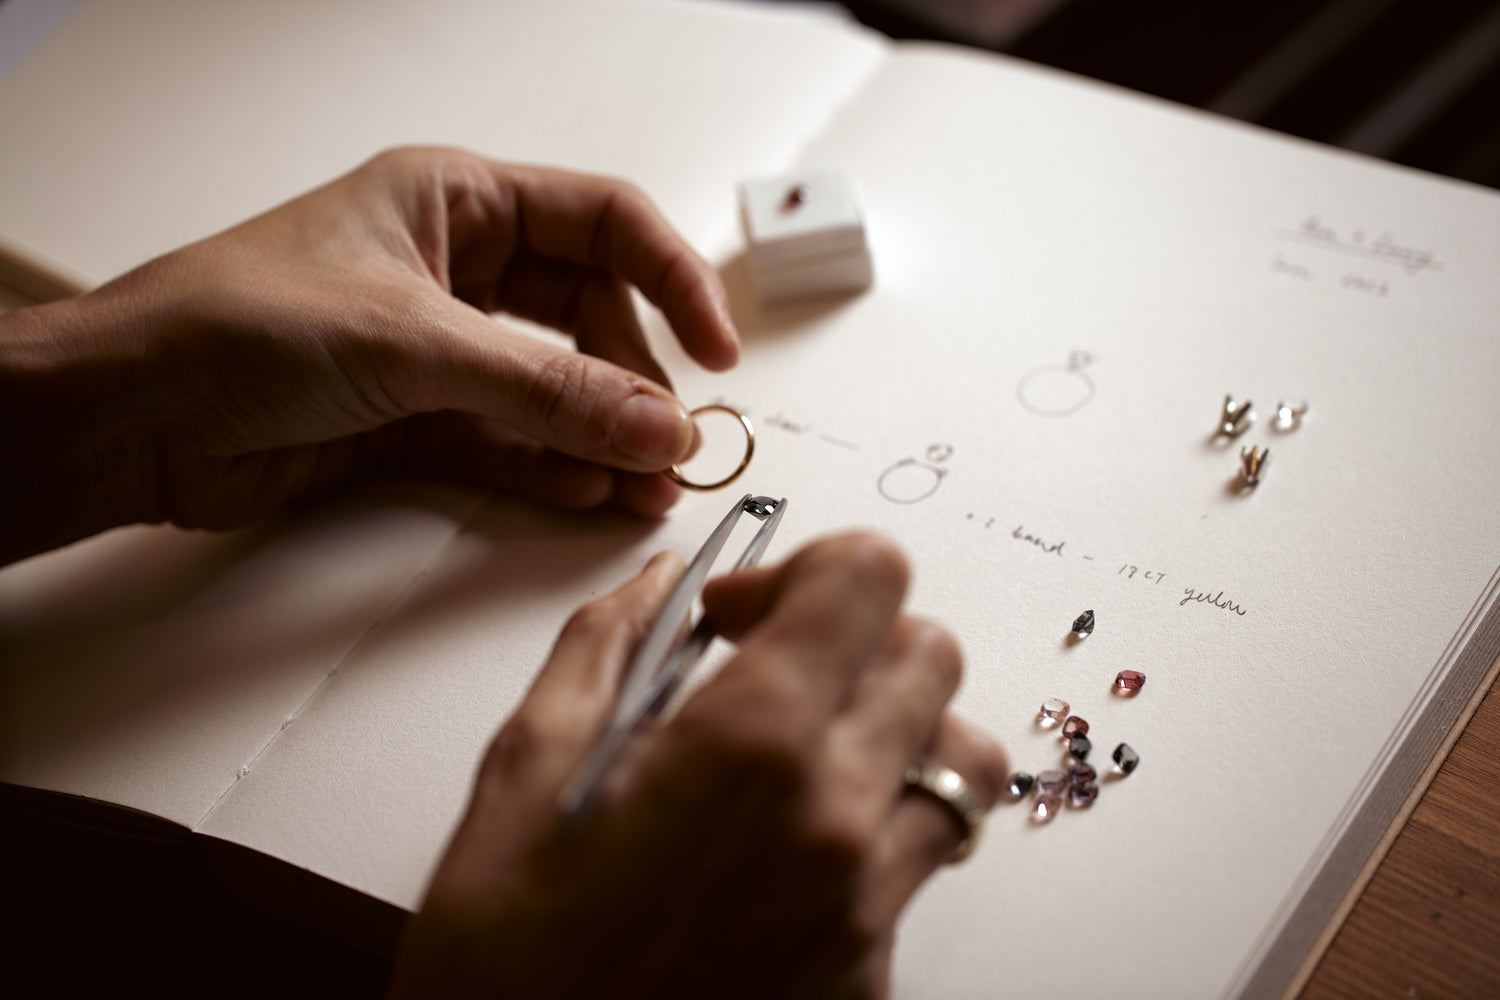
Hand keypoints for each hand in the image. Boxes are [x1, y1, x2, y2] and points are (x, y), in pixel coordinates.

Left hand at [0, 147, 737, 563]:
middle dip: (635, 380)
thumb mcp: (415, 341)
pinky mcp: (410, 419)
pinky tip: (589, 493)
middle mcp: (452, 270)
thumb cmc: (229, 323)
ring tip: (648, 485)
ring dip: (602, 437)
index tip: (715, 347)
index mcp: (455, 202)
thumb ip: (547, 387)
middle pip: (587, 317)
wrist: (127, 417)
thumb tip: (653, 419)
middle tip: (673, 440)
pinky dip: (550, 468)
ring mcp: (434, 349)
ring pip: (550, 388)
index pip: (603, 224)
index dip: (671, 280)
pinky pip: (506, 441)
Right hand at [392, 533, 1007, 998]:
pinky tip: (789, 856)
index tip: (740, 616)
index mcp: (748, 745)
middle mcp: (834, 820)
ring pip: (961, 763)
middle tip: (773, 675)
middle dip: (856, 641)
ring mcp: (866, 906)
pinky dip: (878, 832)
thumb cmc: (503, 969)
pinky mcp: (872, 976)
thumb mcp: (522, 776)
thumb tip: (655, 588)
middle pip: (931, 656)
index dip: (807, 568)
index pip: (868, 577)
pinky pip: (921, 864)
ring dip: (895, 734)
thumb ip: (604, 652)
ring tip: (808, 759)